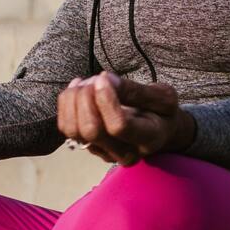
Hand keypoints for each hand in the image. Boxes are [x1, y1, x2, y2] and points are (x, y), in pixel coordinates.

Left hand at [55, 71, 194, 166]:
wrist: (158, 131)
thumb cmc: (161, 112)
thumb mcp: (163, 96)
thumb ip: (136, 90)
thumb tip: (105, 79)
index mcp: (147, 139)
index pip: (118, 126)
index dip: (106, 99)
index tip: (104, 77)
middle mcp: (123, 153)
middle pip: (91, 130)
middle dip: (86, 97)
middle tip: (96, 78)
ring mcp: (103, 152)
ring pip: (73, 130)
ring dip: (74, 99)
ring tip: (88, 82)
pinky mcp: (88, 146)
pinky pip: (65, 127)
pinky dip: (66, 102)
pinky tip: (79, 88)